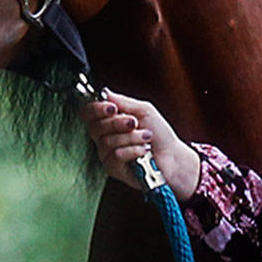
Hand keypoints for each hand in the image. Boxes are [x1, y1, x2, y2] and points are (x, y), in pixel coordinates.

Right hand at [80, 89, 200, 198]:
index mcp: (109, 121)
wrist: (172, 156)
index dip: (96, 109)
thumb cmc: (159, 133)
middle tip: (134, 122)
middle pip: (95, 127)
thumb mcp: (143, 110)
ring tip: (146, 137)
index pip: (89, 113)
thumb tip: (104, 93)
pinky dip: (134, 150)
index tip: (112, 108)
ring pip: (107, 142)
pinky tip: (144, 151)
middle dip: (117, 123)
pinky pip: (115, 155)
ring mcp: (107, 153)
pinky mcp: (113, 168)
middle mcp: (104, 137)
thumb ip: (123, 102)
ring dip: (131, 137)